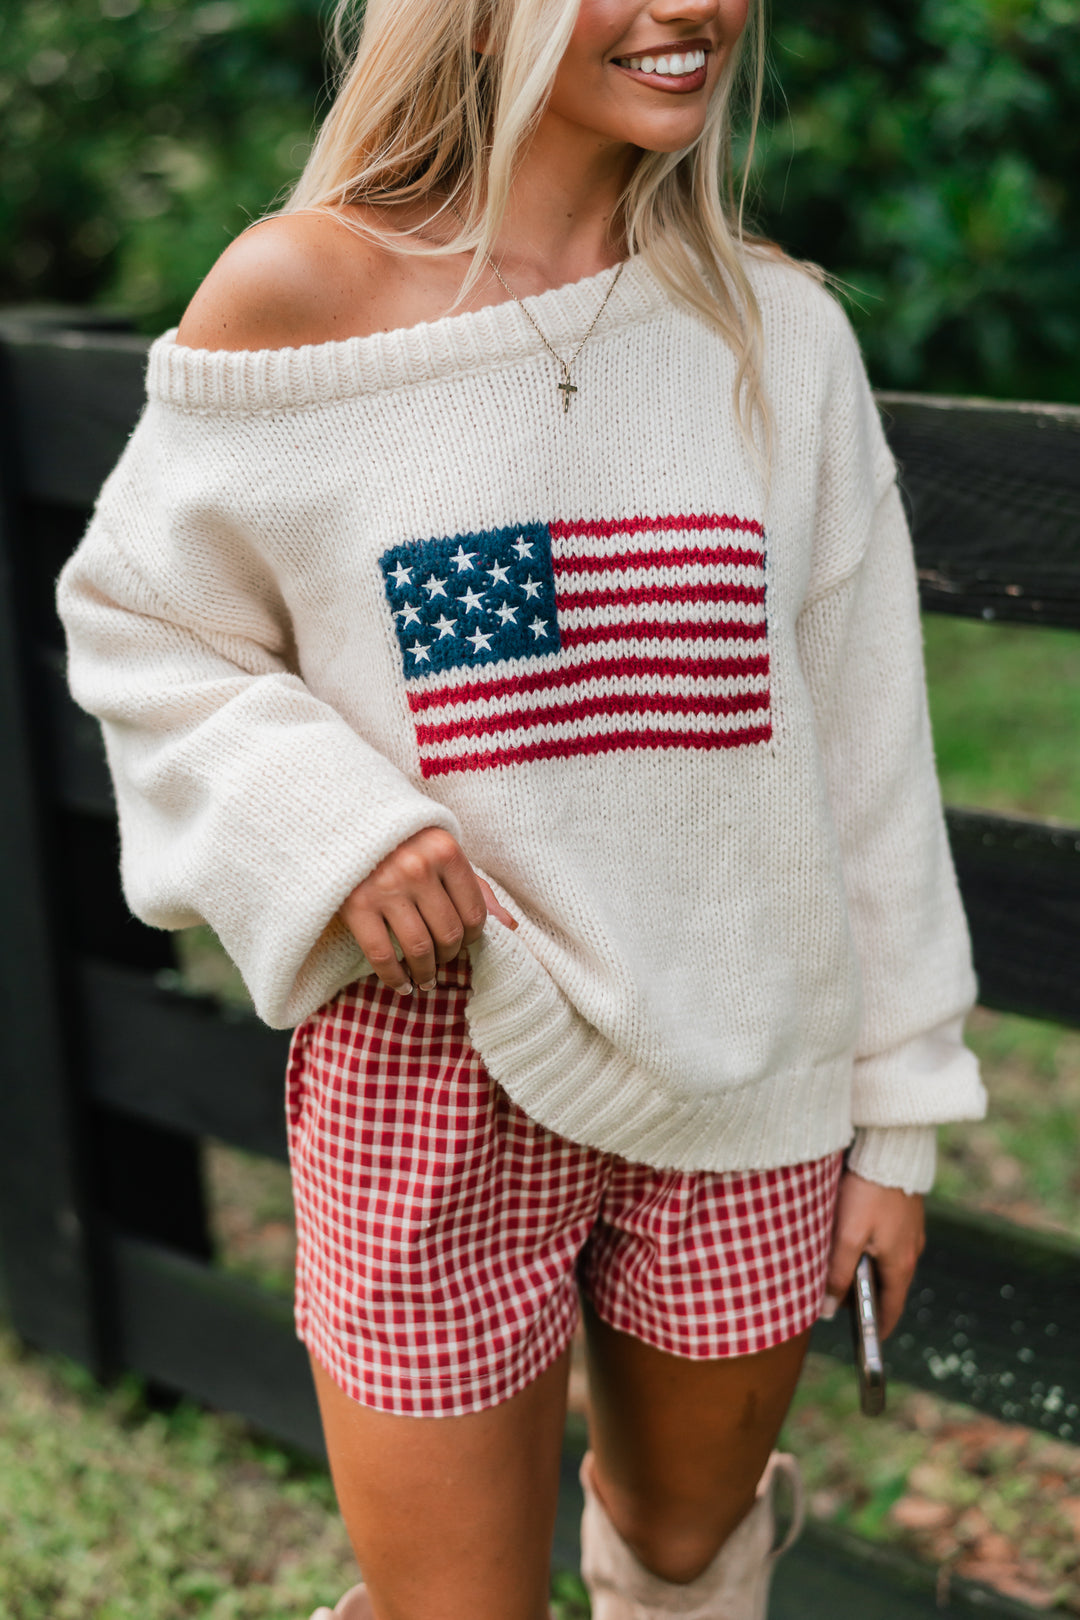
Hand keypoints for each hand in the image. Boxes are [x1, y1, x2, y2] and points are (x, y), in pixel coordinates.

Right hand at [339, 827, 515, 993]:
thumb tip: (508, 926)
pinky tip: (401, 984)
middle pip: (449, 933)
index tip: (463, 943)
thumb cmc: (402, 842)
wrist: (347, 823)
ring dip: (426, 972)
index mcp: (445, 851)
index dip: (473, 937)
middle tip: (443, 960)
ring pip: (419, 948)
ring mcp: (386, 886)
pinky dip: (394, 978)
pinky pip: (382, 956)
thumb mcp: (442, 852)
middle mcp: (418, 868)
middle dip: (450, 955)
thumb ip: (475, 887)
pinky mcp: (356, 904)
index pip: (474, 912)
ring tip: (425, 977)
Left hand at [822, 1170, 924, 1339]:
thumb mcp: (847, 1237)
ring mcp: (911, 1230)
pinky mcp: (906, 1212)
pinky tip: (855, 1240)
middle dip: (869, 1298)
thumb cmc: (866, 1193)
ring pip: (889, 1262)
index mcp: (901, 1263)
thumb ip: (838, 1274)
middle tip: (843, 1305)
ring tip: (842, 1273)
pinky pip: (890, 1241)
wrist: (890, 1149)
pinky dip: (873, 1249)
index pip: (892, 1307)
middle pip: (890, 1286)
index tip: (867, 1342)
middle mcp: (912, 1250)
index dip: (879, 1327)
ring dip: (869, 1271)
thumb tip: (827, 1310)